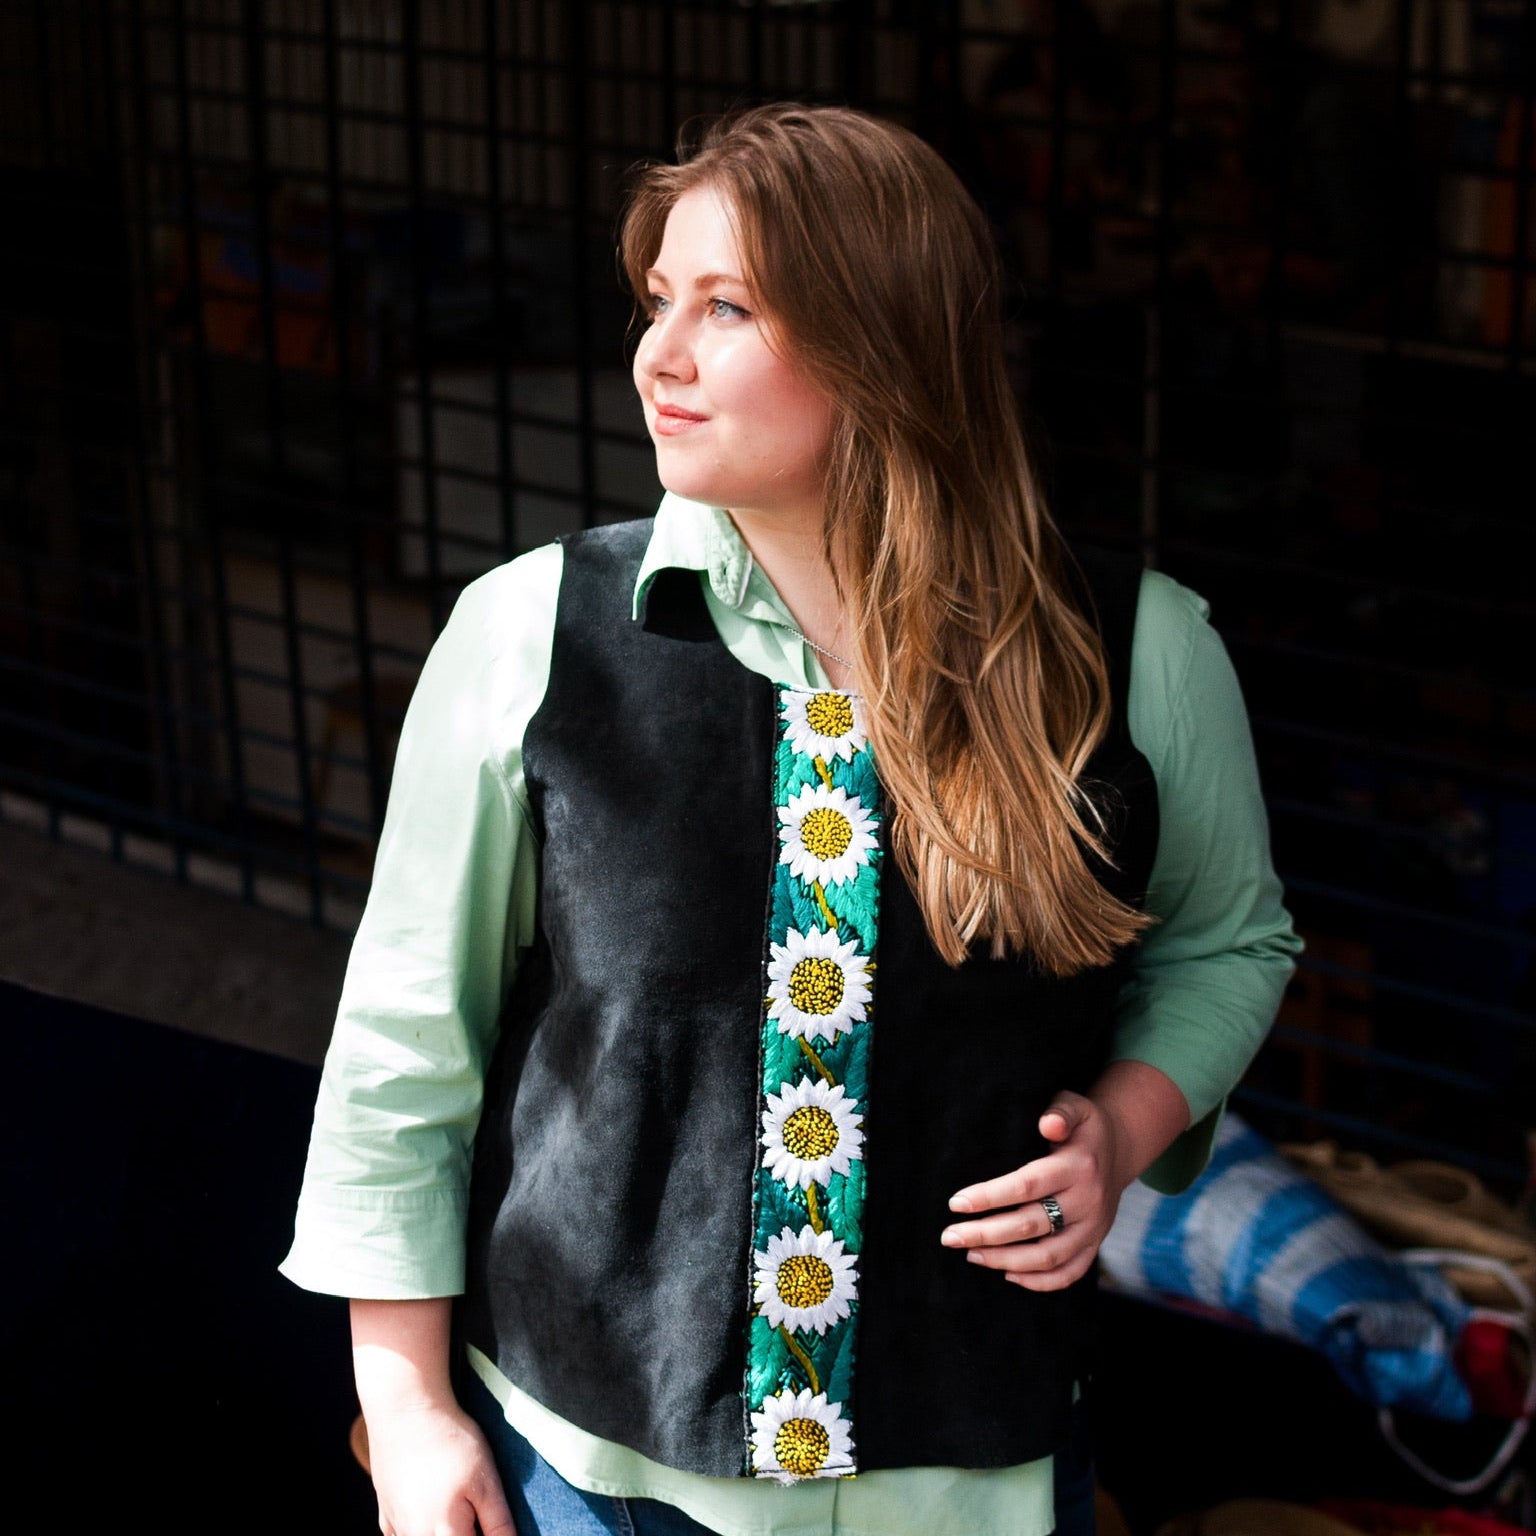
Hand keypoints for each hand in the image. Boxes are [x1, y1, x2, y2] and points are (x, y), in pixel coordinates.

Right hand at [350, 1298, 515, 1535]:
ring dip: (444, 1530)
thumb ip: (498, 1524)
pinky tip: (429, 1510)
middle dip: (466, 1529)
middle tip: (478, 1509)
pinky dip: (420, 1529)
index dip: (488, 1533)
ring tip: (455, 1498)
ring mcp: (396, 1527)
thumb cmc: (450, 1442)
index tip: (489, 1515)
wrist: (404, 1408)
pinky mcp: (385, 1512)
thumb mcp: (486, 1481)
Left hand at [939, 1089, 1130, 1291]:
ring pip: (1048, 1256)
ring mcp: (1093, 1228)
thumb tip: (1048, 1124)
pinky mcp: (1094, 1244)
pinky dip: (1039, 1282)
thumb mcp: (1076, 1107)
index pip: (1028, 1185)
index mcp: (1078, 1166)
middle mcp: (1088, 1201)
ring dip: (1006, 1261)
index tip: (956, 1203)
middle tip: (949, 1237)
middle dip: (986, 1234)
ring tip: (970, 1255)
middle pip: (1031, 1225)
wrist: (1120, 1149)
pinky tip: (1007, 1275)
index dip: (990, 1196)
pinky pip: (1069, 1273)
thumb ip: (1060, 1112)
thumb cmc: (1084, 1127)